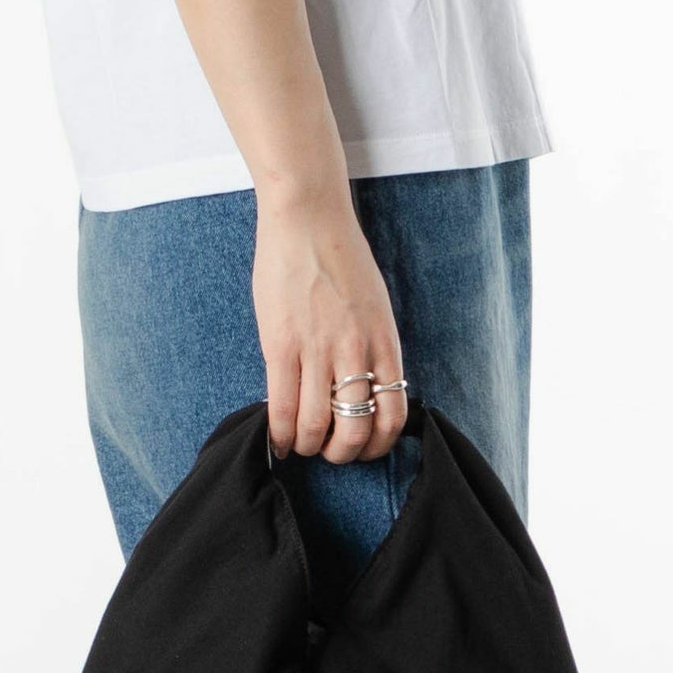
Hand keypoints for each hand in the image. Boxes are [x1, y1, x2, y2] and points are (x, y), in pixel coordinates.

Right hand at [252, 180, 407, 462]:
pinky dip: (280, 435)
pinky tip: (278, 441)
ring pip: (317, 426)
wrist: (307, 218)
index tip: (363, 449)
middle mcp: (356, 351)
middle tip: (328, 452)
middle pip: (356, 430)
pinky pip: (282, 407)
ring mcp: (318, 349)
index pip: (394, 416)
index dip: (378, 446)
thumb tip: (365, 392)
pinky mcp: (281, 345)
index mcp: (384, 343)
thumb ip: (372, 349)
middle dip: (341, 455)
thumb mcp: (374, 308)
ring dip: (308, 446)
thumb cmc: (341, 259)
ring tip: (301, 445)